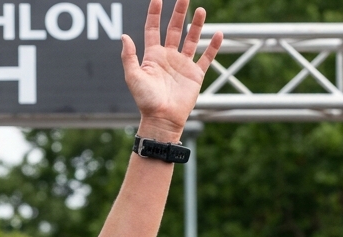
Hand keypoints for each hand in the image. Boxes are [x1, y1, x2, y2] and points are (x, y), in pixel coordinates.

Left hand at [121, 0, 221, 139]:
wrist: (162, 119)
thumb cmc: (145, 100)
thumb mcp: (133, 77)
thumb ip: (129, 56)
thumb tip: (124, 36)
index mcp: (152, 56)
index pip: (153, 29)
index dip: (154, 14)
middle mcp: (168, 57)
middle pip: (174, 29)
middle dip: (179, 12)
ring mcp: (183, 65)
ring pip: (191, 39)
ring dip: (196, 25)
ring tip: (201, 10)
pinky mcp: (195, 74)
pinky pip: (206, 57)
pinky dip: (213, 47)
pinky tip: (218, 34)